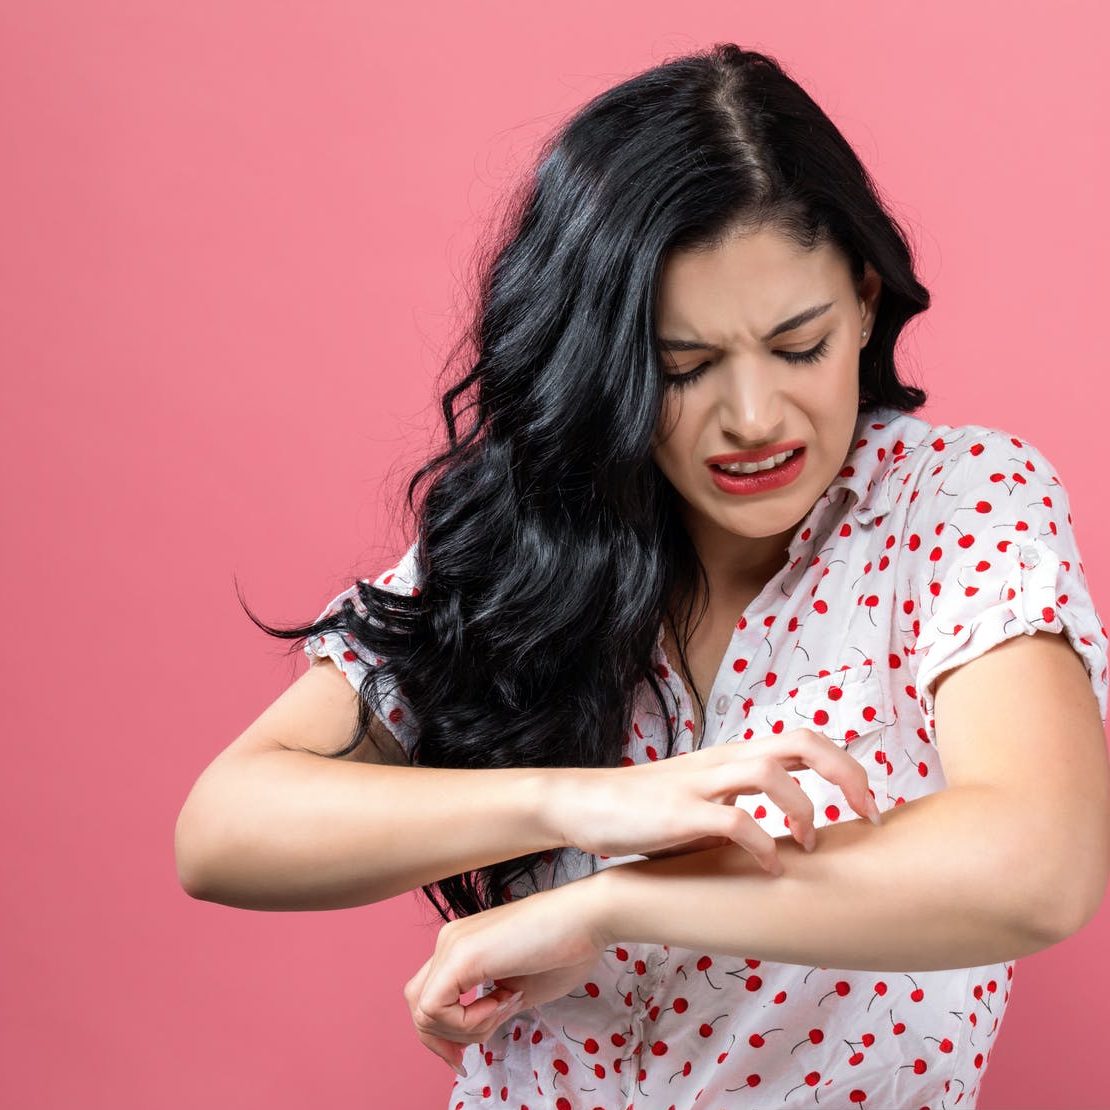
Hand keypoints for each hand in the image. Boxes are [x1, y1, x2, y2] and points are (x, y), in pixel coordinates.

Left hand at [403, 877, 605, 1077]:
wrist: (588, 917)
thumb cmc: (566, 950)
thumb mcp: (518, 991)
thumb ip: (490, 1010)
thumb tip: (473, 1035)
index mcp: (462, 947)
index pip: (429, 997)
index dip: (444, 1034)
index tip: (467, 1054)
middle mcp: (449, 942)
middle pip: (416, 1005)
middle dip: (443, 1040)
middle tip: (476, 1049)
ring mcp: (452, 944)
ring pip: (423, 1011)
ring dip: (465, 1029)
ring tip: (508, 1008)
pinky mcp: (461, 954)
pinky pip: (436, 1008)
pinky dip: (467, 1022)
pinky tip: (503, 1004)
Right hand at [551, 728, 878, 875]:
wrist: (585, 804)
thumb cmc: (647, 808)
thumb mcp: (705, 798)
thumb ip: (744, 804)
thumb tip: (791, 833)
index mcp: (734, 757)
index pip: (804, 740)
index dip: (847, 768)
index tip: (868, 808)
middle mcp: (724, 761)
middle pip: (801, 742)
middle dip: (846, 775)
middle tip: (867, 816)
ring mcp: (701, 784)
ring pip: (770, 772)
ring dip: (803, 809)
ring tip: (809, 844)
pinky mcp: (679, 812)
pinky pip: (734, 821)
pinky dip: (762, 846)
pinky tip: (770, 870)